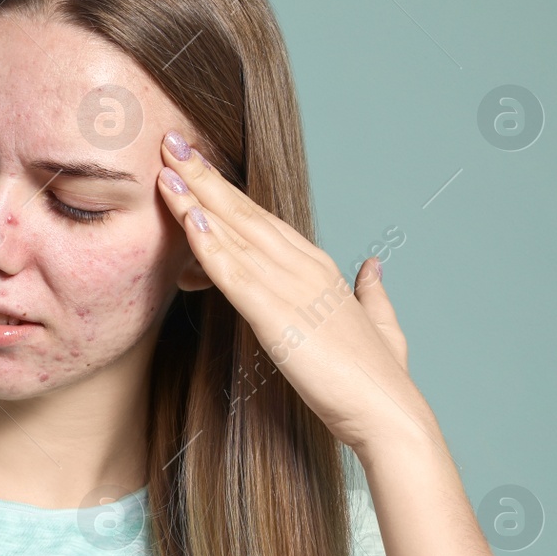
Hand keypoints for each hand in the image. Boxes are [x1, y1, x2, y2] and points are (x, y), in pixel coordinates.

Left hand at [156, 132, 427, 453]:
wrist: (390, 414)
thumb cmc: (379, 377)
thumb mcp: (379, 324)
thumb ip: (373, 293)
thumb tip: (372, 268)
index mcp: (320, 267)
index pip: (262, 220)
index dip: (227, 191)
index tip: (196, 164)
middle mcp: (304, 268)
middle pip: (244, 213)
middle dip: (205, 176)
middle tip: (171, 141)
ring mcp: (293, 290)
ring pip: (235, 235)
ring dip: (197, 200)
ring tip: (166, 167)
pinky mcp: (279, 319)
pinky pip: (236, 276)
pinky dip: (210, 247)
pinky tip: (188, 223)